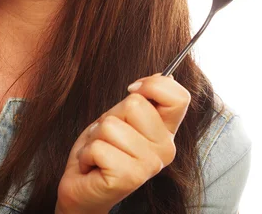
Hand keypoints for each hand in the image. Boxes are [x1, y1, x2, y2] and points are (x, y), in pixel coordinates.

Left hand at [56, 73, 190, 213]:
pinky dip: (87, 154)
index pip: (178, 97)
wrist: (82, 186)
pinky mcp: (130, 178)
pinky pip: (98, 147)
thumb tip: (166, 74)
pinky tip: (93, 166)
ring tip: (100, 152)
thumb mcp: (122, 117)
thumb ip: (143, 99)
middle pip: (135, 104)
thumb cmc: (102, 149)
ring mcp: (150, 166)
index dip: (153, 84)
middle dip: (111, 116)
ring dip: (96, 137)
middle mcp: (165, 149)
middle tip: (108, 137)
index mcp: (166, 131)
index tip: (133, 90)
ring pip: (111, 125)